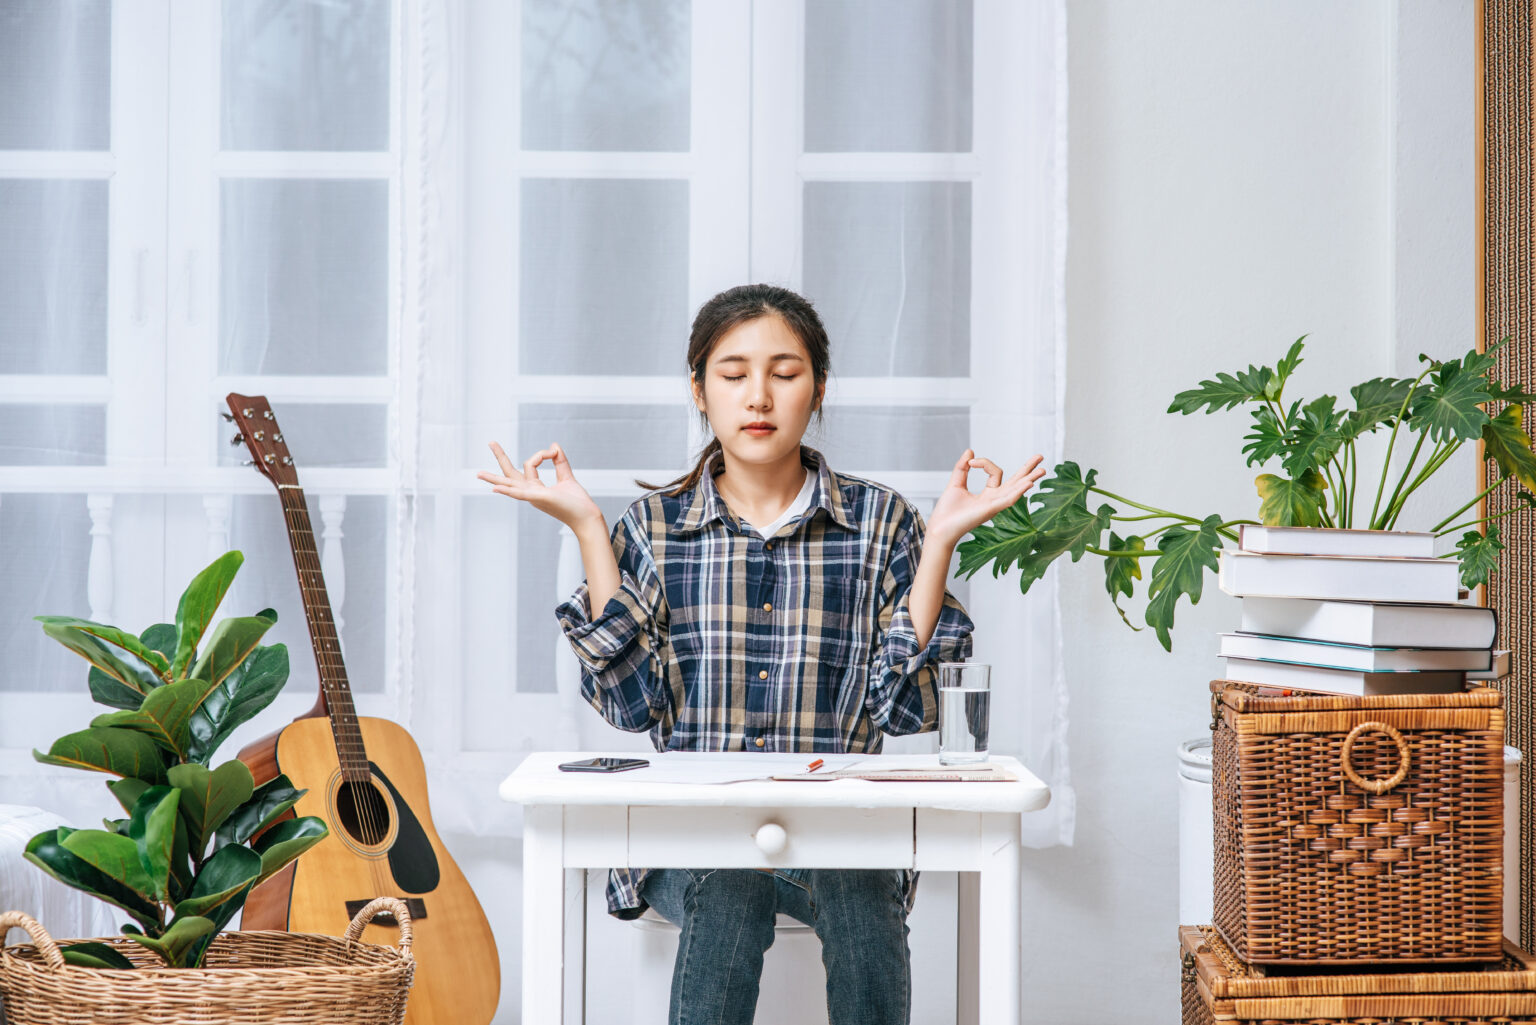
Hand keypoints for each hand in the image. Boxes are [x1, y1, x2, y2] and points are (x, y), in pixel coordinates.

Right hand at [477, 441, 603, 530]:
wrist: (587, 517)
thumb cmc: (577, 502)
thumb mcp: (567, 477)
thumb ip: (560, 462)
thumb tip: (553, 446)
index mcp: (535, 488)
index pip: (530, 464)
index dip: (542, 453)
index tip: (553, 451)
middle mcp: (531, 493)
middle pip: (511, 474)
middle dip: (501, 457)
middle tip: (491, 442)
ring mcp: (533, 497)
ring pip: (511, 484)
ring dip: (494, 479)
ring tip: (478, 473)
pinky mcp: (540, 498)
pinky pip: (520, 493)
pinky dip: (508, 490)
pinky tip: (496, 489)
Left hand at [925, 449, 1047, 549]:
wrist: (939, 527)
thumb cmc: (947, 511)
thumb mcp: (956, 484)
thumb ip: (962, 468)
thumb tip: (970, 451)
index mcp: (988, 495)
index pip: (995, 472)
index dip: (984, 462)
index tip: (970, 462)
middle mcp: (994, 500)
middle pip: (1016, 482)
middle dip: (1027, 469)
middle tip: (1040, 457)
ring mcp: (994, 506)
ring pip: (1015, 490)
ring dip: (1029, 480)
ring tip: (1042, 470)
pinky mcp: (990, 510)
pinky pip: (1008, 499)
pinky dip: (1019, 491)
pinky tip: (1028, 483)